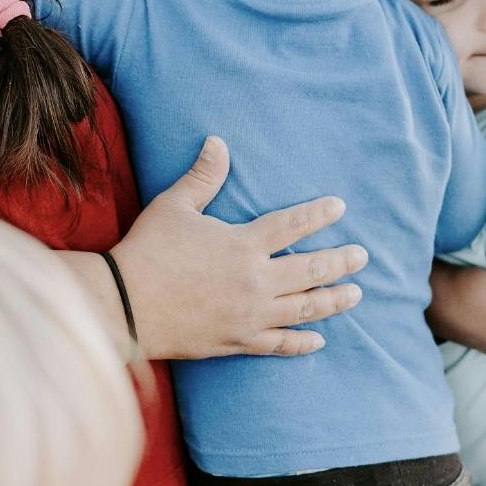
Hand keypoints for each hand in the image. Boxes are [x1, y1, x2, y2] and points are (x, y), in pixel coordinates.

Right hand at [112, 136, 367, 359]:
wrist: (124, 306)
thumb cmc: (147, 251)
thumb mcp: (174, 206)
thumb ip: (203, 176)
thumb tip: (218, 141)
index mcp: (243, 244)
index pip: (293, 225)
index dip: (319, 214)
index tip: (339, 207)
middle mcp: (255, 281)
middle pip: (311, 270)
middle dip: (340, 262)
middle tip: (361, 256)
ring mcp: (250, 315)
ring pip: (305, 309)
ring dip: (334, 301)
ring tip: (355, 294)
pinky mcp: (238, 341)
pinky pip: (279, 344)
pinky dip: (302, 343)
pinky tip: (319, 340)